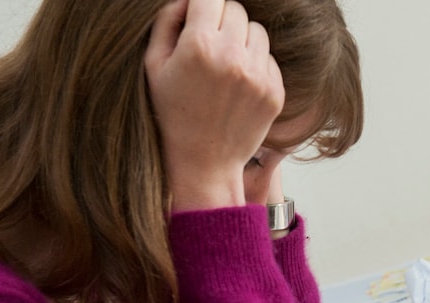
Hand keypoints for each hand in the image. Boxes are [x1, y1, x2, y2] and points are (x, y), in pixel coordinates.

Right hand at [145, 0, 284, 211]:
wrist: (204, 161)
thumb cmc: (172, 112)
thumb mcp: (154, 65)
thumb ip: (167, 22)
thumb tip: (188, 0)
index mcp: (199, 46)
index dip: (202, 7)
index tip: (197, 20)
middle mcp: (233, 57)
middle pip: (236, 9)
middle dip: (222, 20)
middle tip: (210, 43)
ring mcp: (258, 75)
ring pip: (257, 31)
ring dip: (242, 39)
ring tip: (225, 64)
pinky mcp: (275, 91)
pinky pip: (269, 58)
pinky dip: (256, 64)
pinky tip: (238, 84)